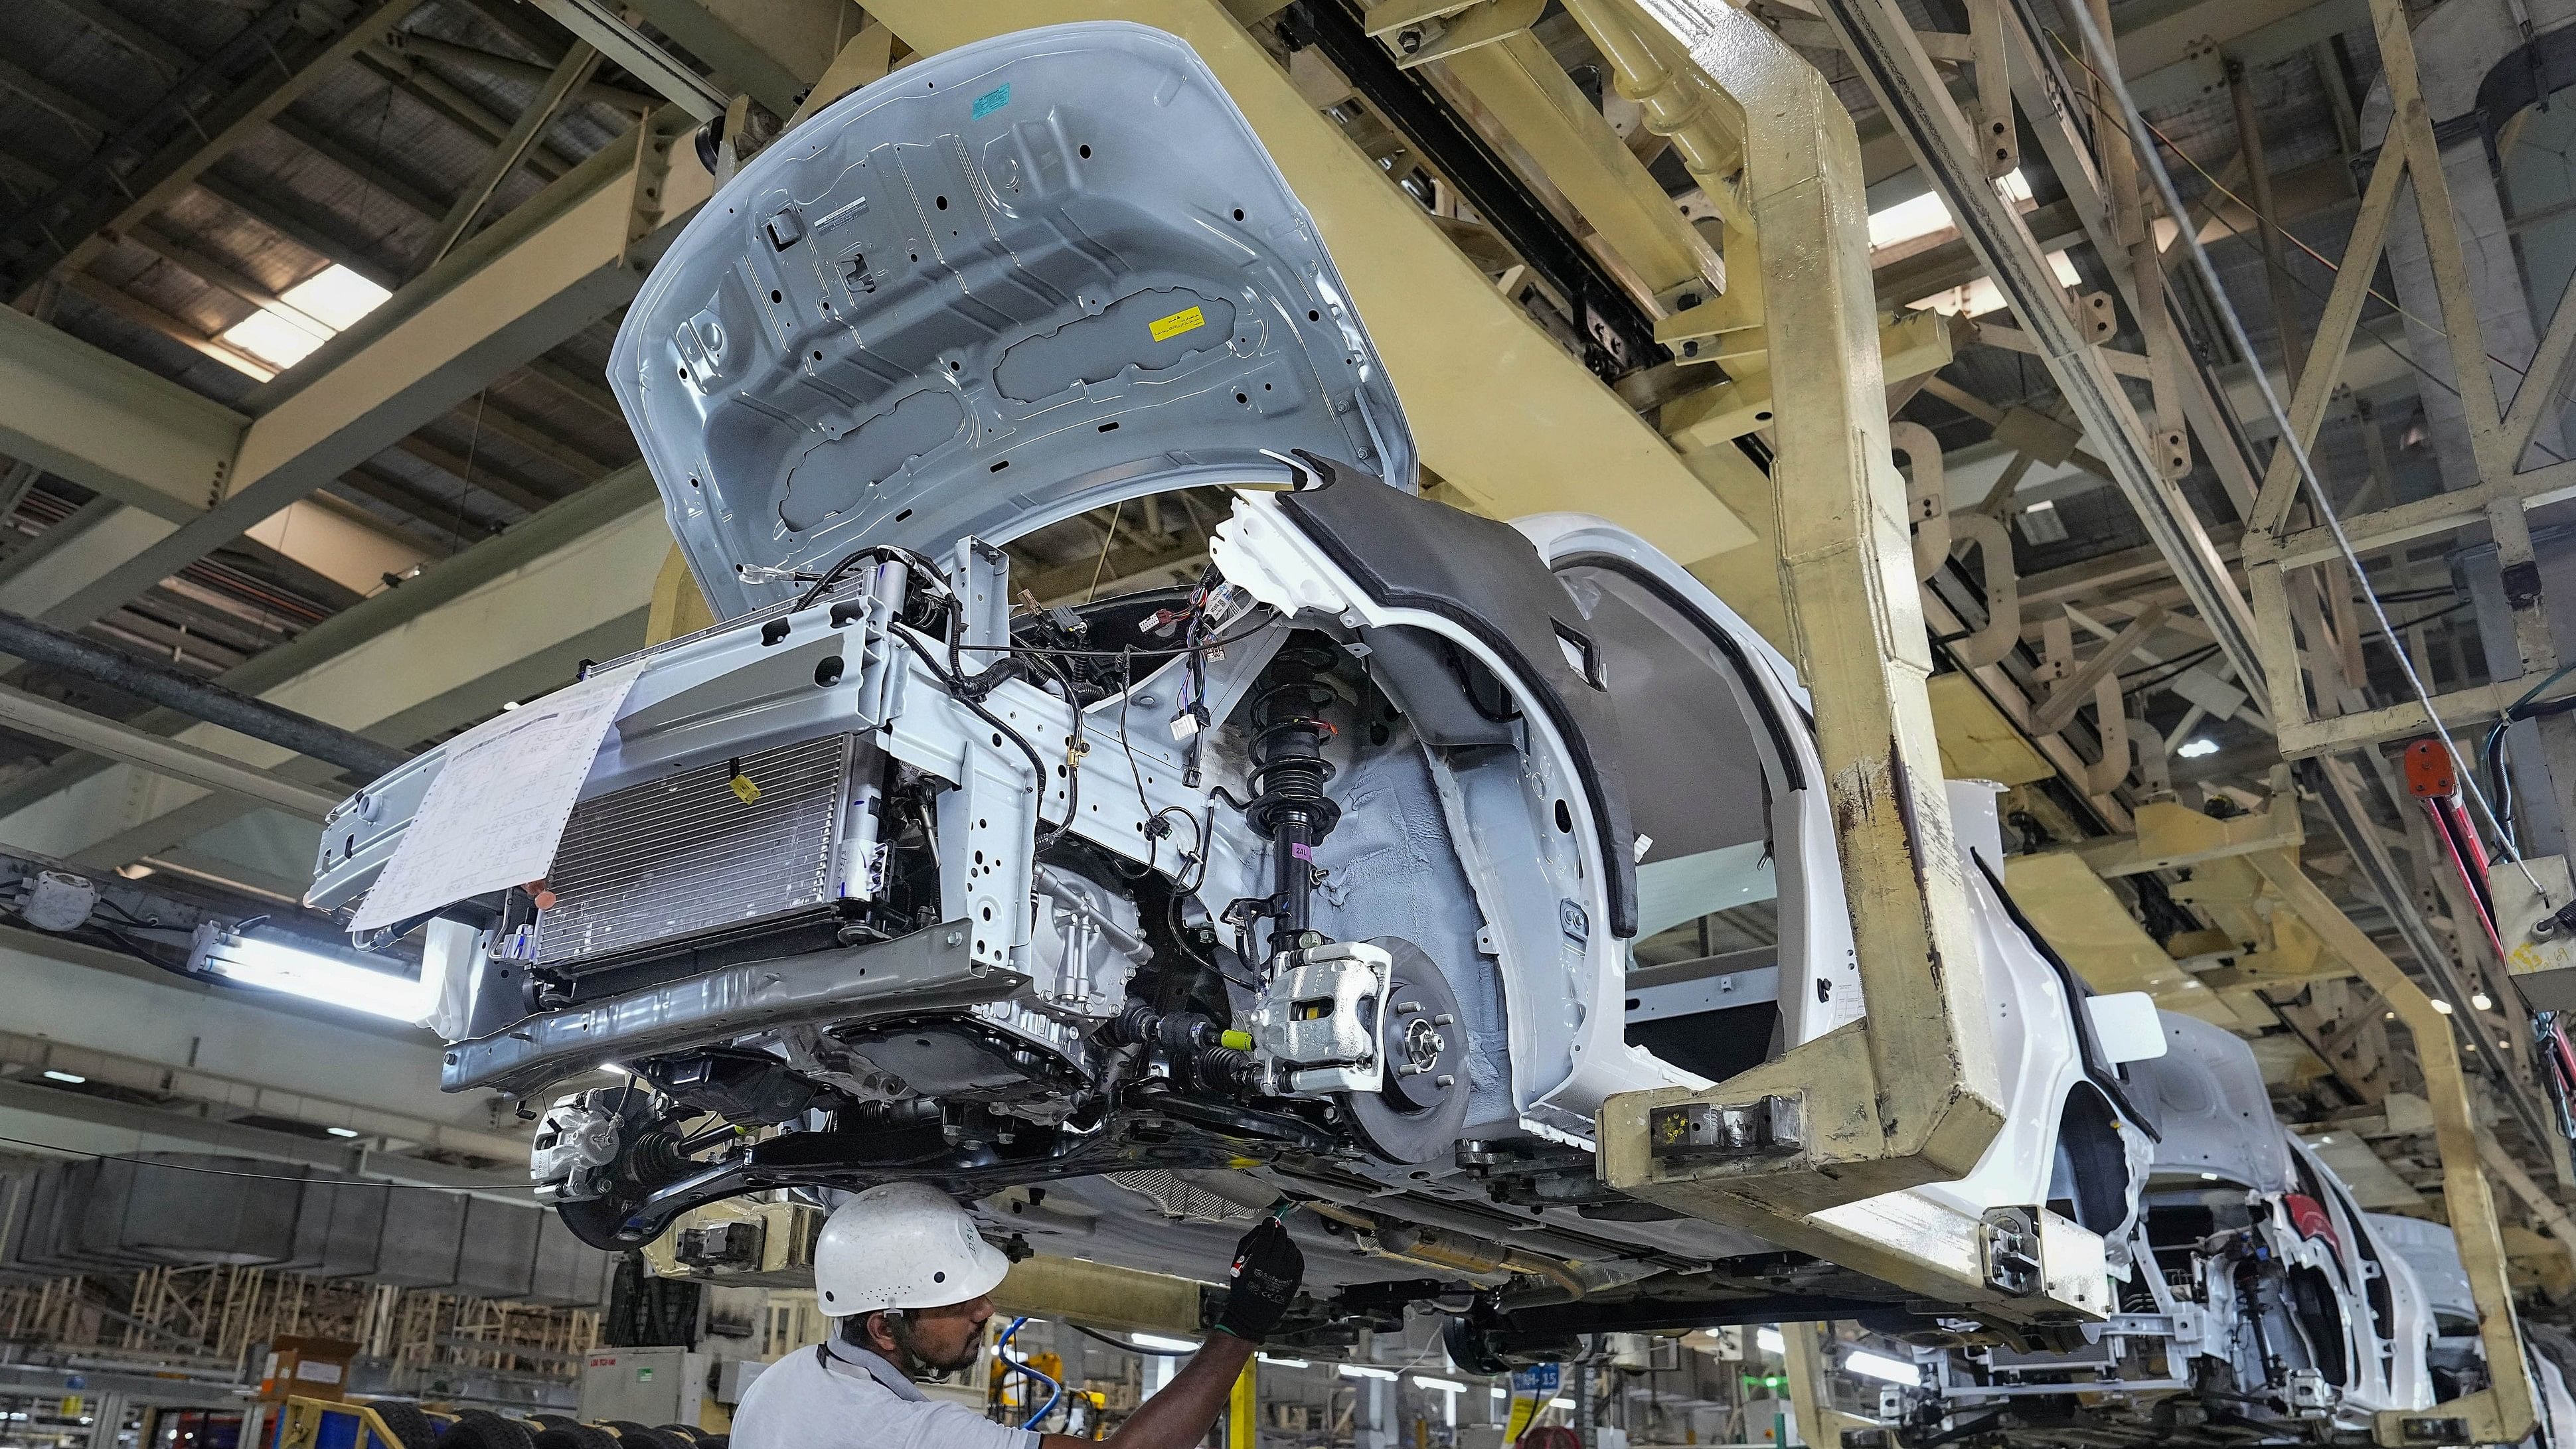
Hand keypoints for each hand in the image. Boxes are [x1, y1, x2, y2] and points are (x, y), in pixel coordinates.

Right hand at [1212, 1216, 1303, 1342]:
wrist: (1252, 1315)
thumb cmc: (1243, 1289)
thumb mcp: (1238, 1263)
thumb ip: (1249, 1242)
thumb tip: (1261, 1228)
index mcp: (1258, 1260)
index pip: (1269, 1233)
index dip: (1270, 1224)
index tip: (1270, 1222)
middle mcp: (1275, 1265)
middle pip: (1282, 1237)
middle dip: (1278, 1231)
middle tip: (1274, 1232)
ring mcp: (1288, 1272)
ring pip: (1292, 1246)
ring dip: (1285, 1242)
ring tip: (1278, 1247)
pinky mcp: (1296, 1279)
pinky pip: (1298, 1258)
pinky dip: (1293, 1253)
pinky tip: (1285, 1257)